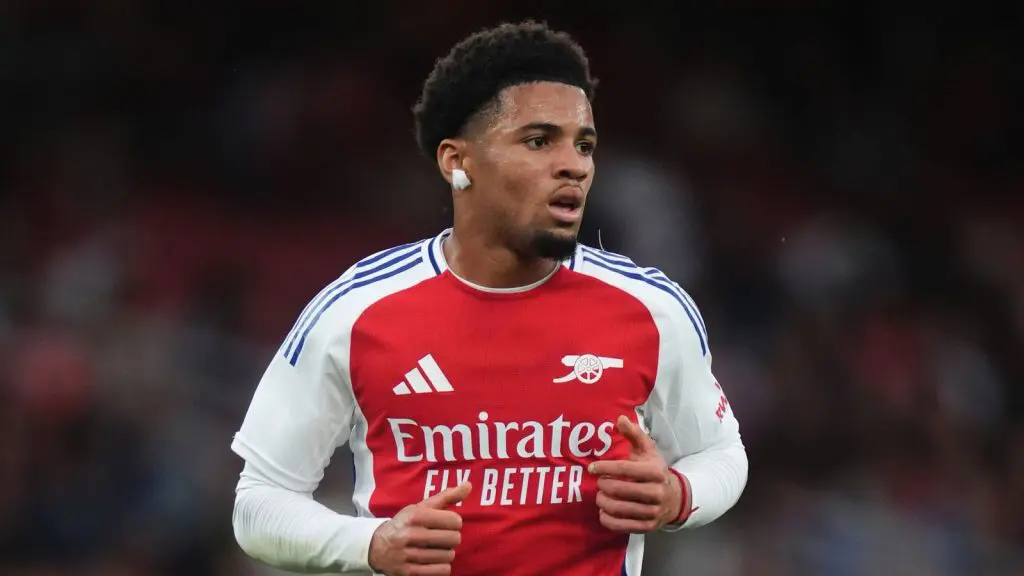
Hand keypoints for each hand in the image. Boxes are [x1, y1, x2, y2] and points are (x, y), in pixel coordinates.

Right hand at [368, 482, 471, 575]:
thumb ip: (446, 496)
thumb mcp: (421, 507)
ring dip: (447, 552)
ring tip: (437, 548)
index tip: (447, 523)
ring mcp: (409, 555)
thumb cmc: (404, 524)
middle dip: (452, 537)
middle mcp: (411, 535)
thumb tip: (469, 485)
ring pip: (449, 556)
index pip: (454, 520)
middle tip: (443, 536)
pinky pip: (441, 571)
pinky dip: (443, 566)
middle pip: (454, 539)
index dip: (454, 522)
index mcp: (415, 516)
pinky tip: (435, 560)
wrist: (376, 547)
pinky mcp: (409, 572)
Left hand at [588, 416, 686, 532]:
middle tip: (599, 483)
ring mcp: (653, 511)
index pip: (624, 469)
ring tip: (600, 496)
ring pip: (618, 508)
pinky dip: (607, 519)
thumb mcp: (648, 451)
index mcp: (655, 472)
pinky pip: (621, 526)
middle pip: (618, 490)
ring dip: (602, 502)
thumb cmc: (655, 471)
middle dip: (602, 486)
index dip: (605, 468)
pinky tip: (604, 511)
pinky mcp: (648, 526)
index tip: (592, 468)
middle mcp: (656, 492)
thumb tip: (620, 418)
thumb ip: (634, 434)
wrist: (675, 498)